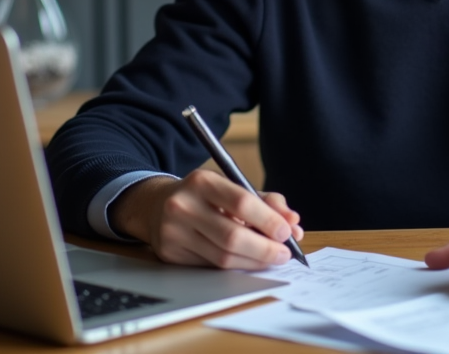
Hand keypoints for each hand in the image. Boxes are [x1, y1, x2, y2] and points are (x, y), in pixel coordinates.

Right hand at [108, 169, 303, 269]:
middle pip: (232, 236)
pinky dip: (234, 266)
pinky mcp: (170, 254)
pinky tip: (247, 261)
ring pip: (222, 257)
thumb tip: (293, 222)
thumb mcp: (231, 187)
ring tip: (271, 258)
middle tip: (284, 254)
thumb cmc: (204, 196)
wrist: (156, 205)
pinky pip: (210, 266)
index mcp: (202, 181)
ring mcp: (173, 232)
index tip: (286, 232)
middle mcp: (183, 205)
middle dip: (265, 249)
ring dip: (254, 261)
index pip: (242, 202)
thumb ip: (265, 201)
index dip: (269, 221)